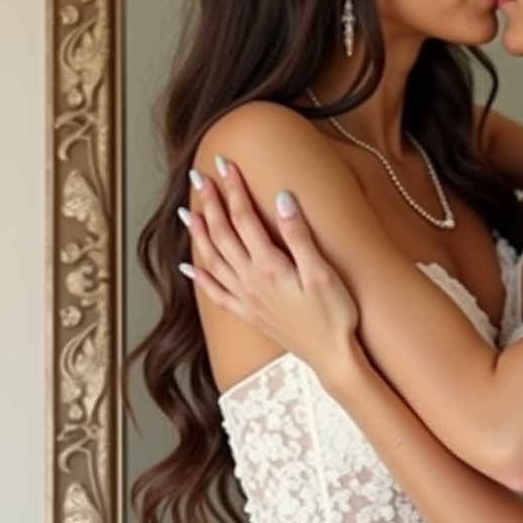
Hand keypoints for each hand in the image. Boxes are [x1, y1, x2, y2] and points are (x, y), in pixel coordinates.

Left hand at [179, 159, 359, 384]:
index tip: (225, 165)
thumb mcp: (322, 272)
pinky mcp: (248, 314)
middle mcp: (250, 281)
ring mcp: (246, 299)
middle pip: (222, 234)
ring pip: (213, 259)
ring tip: (188, 212)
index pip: (244, 218)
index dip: (233, 189)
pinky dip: (200, 277)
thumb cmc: (334, 316)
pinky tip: (190, 268)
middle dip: (211, 203)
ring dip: (199, 234)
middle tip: (200, 177)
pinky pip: (215, 293)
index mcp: (269, 266)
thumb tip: (282, 198)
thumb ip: (299, 235)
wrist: (331, 357)